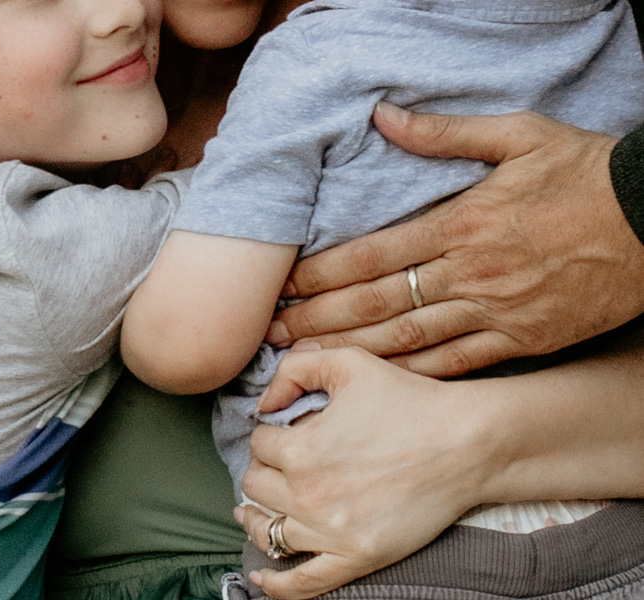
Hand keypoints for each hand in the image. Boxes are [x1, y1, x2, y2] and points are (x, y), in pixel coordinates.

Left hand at [240, 348, 485, 598]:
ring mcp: (331, 532)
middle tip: (278, 464)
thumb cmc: (409, 399)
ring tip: (252, 512)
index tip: (284, 430)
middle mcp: (308, 494)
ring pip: (268, 530)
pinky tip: (261, 576)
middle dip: (263, 470)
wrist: (466, 444)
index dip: (269, 432)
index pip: (258, 443)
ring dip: (257, 517)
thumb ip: (296, 368)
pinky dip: (276, 583)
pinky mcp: (356, 558)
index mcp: (300, 448)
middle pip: (256, 486)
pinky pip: (302, 582)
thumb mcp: (348, 363)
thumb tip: (263, 402)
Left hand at [266, 105, 643, 376]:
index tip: (284, 287)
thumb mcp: (519, 135)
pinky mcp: (521, 340)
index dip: (321, 275)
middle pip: (376, 302)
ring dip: (349, 353)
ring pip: (406, 340)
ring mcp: (494, 312)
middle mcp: (469, 272)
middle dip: (318, 320)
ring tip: (301, 365)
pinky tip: (372, 385)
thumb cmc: (585, 172)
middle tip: (272, 334)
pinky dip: (410, 376)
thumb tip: (383, 117)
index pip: (371, 255)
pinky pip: (455, 364)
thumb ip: (444, 134)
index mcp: (461, 223)